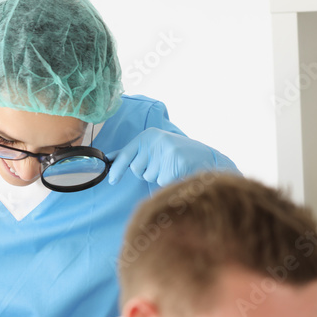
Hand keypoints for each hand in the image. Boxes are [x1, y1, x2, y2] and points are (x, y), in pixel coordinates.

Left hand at [106, 128, 238, 185]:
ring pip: (149, 177)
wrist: (206, 157)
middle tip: (161, 164)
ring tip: (171, 166)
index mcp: (149, 135)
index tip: (111, 180)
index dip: (117, 169)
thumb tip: (111, 158)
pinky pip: (162, 182)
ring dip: (158, 176)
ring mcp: (167, 152)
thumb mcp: (154, 147)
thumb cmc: (176, 154)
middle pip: (137, 169)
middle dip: (146, 172)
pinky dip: (168, 181)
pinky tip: (178, 172)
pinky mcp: (176, 164)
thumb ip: (133, 152)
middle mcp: (156, 141)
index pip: (126, 154)